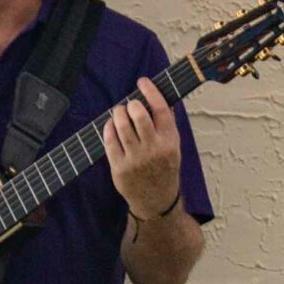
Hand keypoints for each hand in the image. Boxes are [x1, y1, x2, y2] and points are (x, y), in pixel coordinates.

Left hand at [104, 77, 182, 220]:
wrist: (156, 201)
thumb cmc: (165, 170)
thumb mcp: (174, 147)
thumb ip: (167, 124)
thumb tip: (159, 97)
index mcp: (170, 141)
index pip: (161, 109)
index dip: (151, 91)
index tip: (143, 82)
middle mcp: (154, 149)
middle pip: (139, 115)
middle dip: (132, 104)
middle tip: (130, 105)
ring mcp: (136, 159)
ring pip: (122, 125)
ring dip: (118, 113)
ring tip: (119, 112)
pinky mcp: (120, 167)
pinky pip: (109, 141)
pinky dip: (108, 128)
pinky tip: (111, 125)